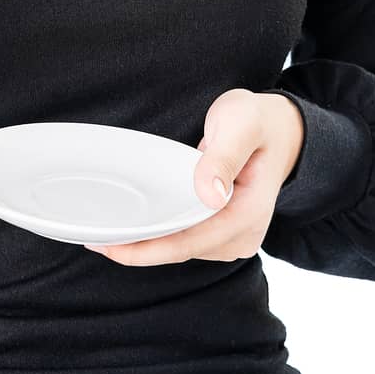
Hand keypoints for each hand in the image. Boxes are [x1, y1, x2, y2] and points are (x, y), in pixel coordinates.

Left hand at [83, 89, 304, 265]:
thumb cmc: (258, 122)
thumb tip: (210, 194)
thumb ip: (224, 154)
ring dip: (145, 244)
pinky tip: (132, 226)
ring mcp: (232, 237)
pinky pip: (184, 239)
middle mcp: (241, 235)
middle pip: (181, 251)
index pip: (189, 242)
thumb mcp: (241, 123)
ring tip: (104, 233)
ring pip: (180, 248)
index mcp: (247, 214)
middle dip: (137, 249)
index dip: (148, 249)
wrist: (282, 130)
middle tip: (92, 238)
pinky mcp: (221, 231)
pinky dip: (158, 235)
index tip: (111, 245)